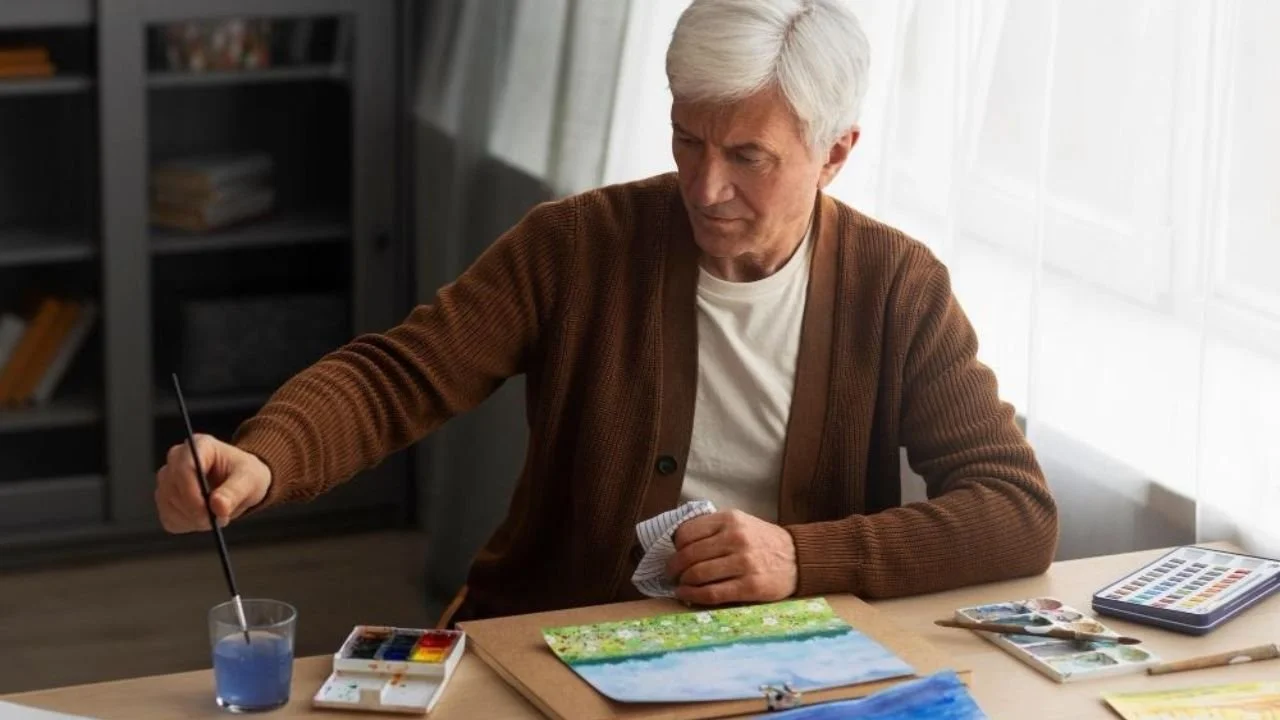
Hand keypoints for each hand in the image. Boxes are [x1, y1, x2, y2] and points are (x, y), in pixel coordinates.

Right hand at [154, 433, 271, 532]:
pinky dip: (186, 524)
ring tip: (215, 515)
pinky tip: (202, 518)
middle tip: (218, 518)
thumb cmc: (245, 475)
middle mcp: (178, 458)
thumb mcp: (250, 480)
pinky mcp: (165, 498)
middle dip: (195, 509)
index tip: (208, 512)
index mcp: (199, 446)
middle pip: (172, 488)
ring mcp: (168, 478)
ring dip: (192, 518)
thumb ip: (235, 491)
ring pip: (167, 504)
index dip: (193, 493)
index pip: (184, 467)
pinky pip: (168, 518)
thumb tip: (218, 505)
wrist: (242, 484)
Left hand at [666, 509, 797, 605]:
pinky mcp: (750, 586)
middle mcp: (736, 538)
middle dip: (673, 568)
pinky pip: (712, 593)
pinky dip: (694, 596)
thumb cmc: (762, 541)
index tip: (673, 554)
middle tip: (671, 574)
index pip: (686, 533)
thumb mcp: (739, 523)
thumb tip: (676, 542)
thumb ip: (712, 528)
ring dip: (682, 583)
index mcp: (730, 519)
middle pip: (688, 555)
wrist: (798, 558)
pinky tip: (687, 595)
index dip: (674, 546)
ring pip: (698, 575)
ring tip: (680, 586)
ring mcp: (744, 563)